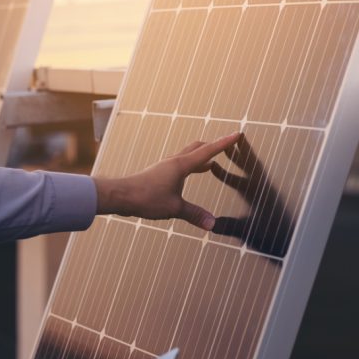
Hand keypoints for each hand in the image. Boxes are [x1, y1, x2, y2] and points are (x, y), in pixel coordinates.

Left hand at [94, 133, 241, 230]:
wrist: (121, 196)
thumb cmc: (146, 198)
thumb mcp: (174, 208)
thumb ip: (195, 214)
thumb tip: (213, 224)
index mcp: (181, 165)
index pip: (208, 151)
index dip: (224, 143)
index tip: (237, 134)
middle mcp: (174, 161)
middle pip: (198, 147)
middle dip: (214, 146)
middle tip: (227, 145)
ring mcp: (165, 166)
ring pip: (188, 155)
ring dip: (202, 155)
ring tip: (212, 161)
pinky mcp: (159, 173)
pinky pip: (180, 163)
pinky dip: (191, 165)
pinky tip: (190, 173)